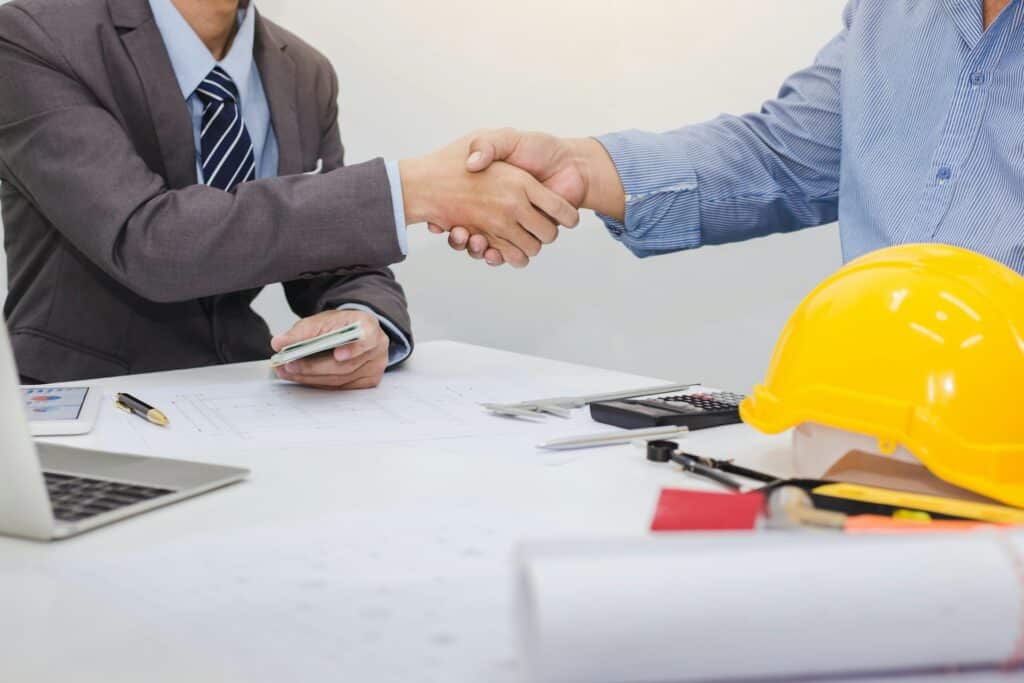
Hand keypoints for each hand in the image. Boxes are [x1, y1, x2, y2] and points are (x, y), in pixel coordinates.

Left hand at [271, 310, 389, 389]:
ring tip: (288, 372)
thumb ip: (302, 331)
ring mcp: (374, 368)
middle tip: (291, 365)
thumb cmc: (340, 326)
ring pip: (341, 380)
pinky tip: (303, 378)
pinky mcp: (367, 382)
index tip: (337, 355)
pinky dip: (319, 383)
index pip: (366, 338)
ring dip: (311, 378)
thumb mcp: (323, 320)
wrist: (353, 333)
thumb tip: (279, 343)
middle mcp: (377, 348)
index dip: (354, 349)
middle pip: (346, 365)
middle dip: (315, 367)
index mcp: (369, 326)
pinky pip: (341, 388)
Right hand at [432, 129, 622, 265]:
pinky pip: (508, 255)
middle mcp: (499, 211)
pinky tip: (488, 249)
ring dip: (477, 248)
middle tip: (458, 231)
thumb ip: (488, 145)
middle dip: (463, 237)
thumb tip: (472, 164)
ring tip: (470, 237)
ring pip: (487, 247)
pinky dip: (497, 257)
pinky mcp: (527, 237)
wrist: (570, 163)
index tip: (438, 219)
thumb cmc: (538, 149)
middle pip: (472, 234)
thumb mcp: (505, 139)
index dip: (445, 219)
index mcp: (488, 193)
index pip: (457, 212)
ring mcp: (513, 225)